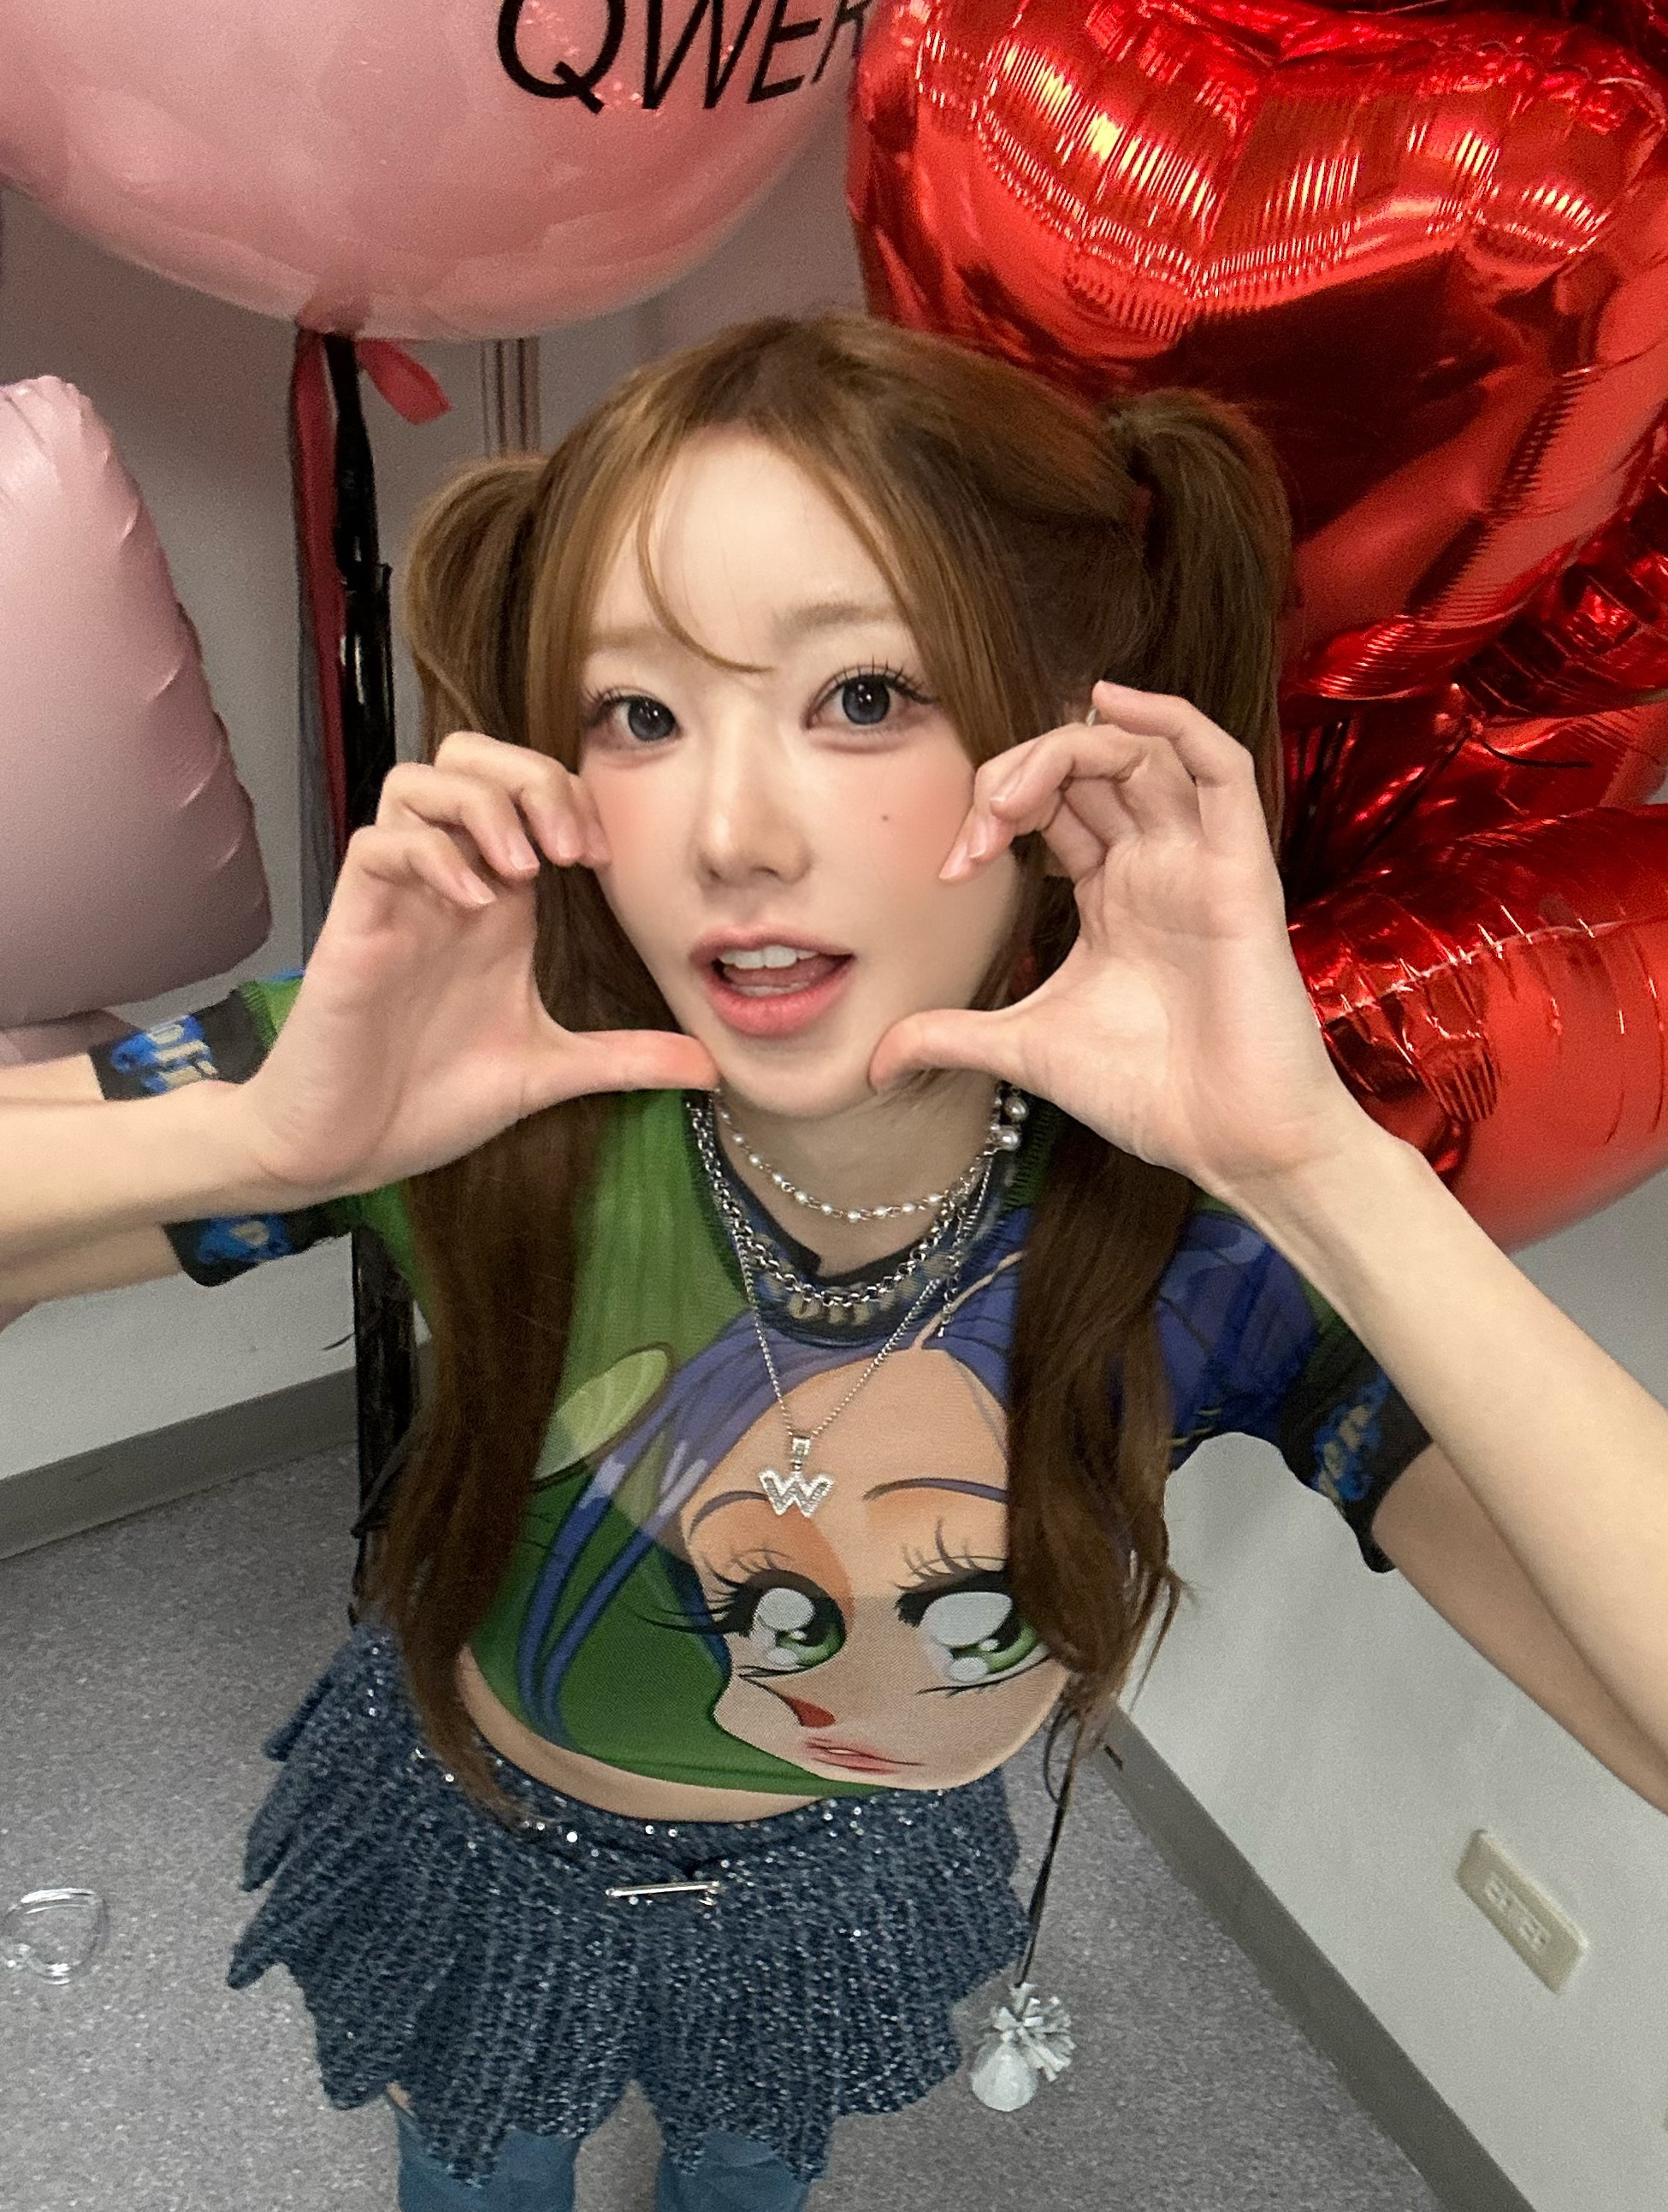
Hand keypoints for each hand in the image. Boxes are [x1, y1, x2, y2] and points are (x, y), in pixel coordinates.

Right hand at [236, 730, 716, 1199]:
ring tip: (523, 870)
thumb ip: (624, 1058)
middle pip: (468, 759)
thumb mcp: (547, 1071)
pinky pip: (378, 845)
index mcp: (495, 902)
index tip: (602, 859)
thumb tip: (711, 1067)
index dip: (571, 798)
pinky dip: (430, 856)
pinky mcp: (353, 925)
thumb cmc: (429, 1098)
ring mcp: (396, 900)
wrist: (344, 1149)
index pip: (525, 793)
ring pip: (416, 781)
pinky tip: (474, 903)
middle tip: (569, 850)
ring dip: (481, 806)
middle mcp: (445, 884)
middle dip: (527, 778)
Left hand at [869, 682, 1368, 1200]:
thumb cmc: (1148, 1093)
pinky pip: (1221, 765)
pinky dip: (1171, 718)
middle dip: (1017, 774)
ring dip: (1068, 748)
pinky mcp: (1241, 870)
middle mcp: (1156, 863)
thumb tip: (872, 1060)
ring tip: (1013, 794)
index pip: (1053, 800)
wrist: (1229, 1143)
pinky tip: (1111, 700)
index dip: (993, 807)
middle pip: (1088, 763)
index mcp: (1112, 891)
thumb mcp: (1023, 1048)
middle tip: (976, 833)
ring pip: (1141, 749)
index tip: (952, 869)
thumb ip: (949, 1038)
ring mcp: (1199, 860)